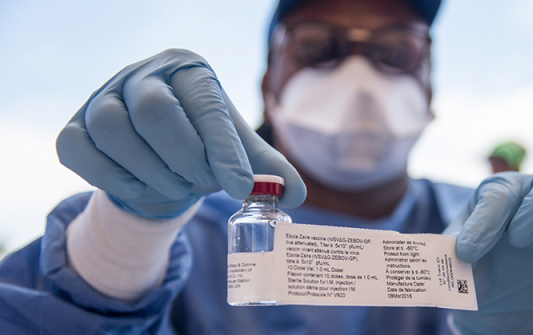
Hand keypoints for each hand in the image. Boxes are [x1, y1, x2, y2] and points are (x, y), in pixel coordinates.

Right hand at [57, 49, 305, 217]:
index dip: (223, 149)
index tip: (241, 186)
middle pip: (155, 112)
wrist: (158, 153)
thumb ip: (266, 169)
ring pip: (114, 130)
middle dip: (186, 159)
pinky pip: (79, 151)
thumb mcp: (237, 150)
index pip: (205, 104)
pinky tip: (141, 186)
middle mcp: (142, 75)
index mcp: (189, 70)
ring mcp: (102, 98)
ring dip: (152, 172)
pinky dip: (112, 178)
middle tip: (205, 184)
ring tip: (178, 186)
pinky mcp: (74, 127)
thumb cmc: (202, 143)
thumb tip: (293, 193)